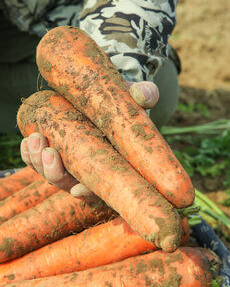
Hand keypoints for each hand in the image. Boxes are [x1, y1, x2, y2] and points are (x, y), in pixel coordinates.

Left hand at [20, 81, 158, 196]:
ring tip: (34, 139)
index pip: (100, 186)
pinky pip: (37, 159)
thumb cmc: (126, 103)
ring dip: (37, 162)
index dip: (88, 192)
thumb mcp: (138, 97)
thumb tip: (144, 94)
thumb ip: (146, 95)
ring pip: (49, 173)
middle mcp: (89, 167)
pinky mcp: (56, 149)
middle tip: (49, 152)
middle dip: (54, 173)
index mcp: (112, 163)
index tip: (78, 190)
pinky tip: (27, 141)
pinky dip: (30, 154)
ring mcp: (70, 161)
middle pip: (67, 183)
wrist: (107, 96)